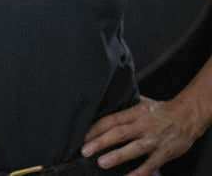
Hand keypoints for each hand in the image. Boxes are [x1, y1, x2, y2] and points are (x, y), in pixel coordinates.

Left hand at [82, 96, 203, 174]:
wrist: (187, 116)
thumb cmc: (160, 111)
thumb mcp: (140, 103)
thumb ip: (124, 108)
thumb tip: (103, 107)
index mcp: (135, 113)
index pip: (112, 120)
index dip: (96, 128)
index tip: (85, 138)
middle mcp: (143, 126)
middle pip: (119, 133)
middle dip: (101, 142)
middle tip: (86, 150)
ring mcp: (154, 140)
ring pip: (134, 148)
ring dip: (117, 156)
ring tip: (102, 163)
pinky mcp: (164, 153)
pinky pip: (150, 165)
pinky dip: (139, 173)